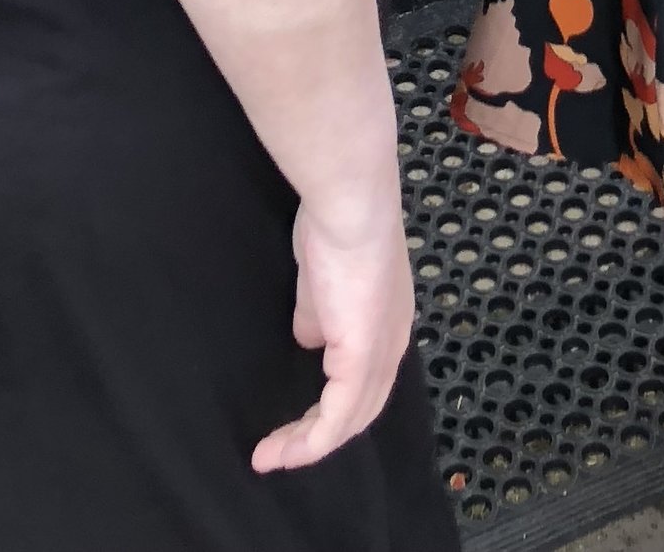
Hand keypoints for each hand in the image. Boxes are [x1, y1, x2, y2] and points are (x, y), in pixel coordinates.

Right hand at [252, 200, 415, 471]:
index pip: (366, 377)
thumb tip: (308, 338)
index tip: (296, 417)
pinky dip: (308, 441)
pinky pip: (336, 418)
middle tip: (278, 451)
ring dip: (306, 443)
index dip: (334, 401)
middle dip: (318, 433)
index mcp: (389, 321)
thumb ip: (317, 314)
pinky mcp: (360, 360)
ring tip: (269, 457)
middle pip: (360, 408)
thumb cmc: (334, 226)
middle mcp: (393, 343)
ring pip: (348, 420)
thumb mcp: (321, 278)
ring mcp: (380, 353)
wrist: (349, 205)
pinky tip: (280, 452)